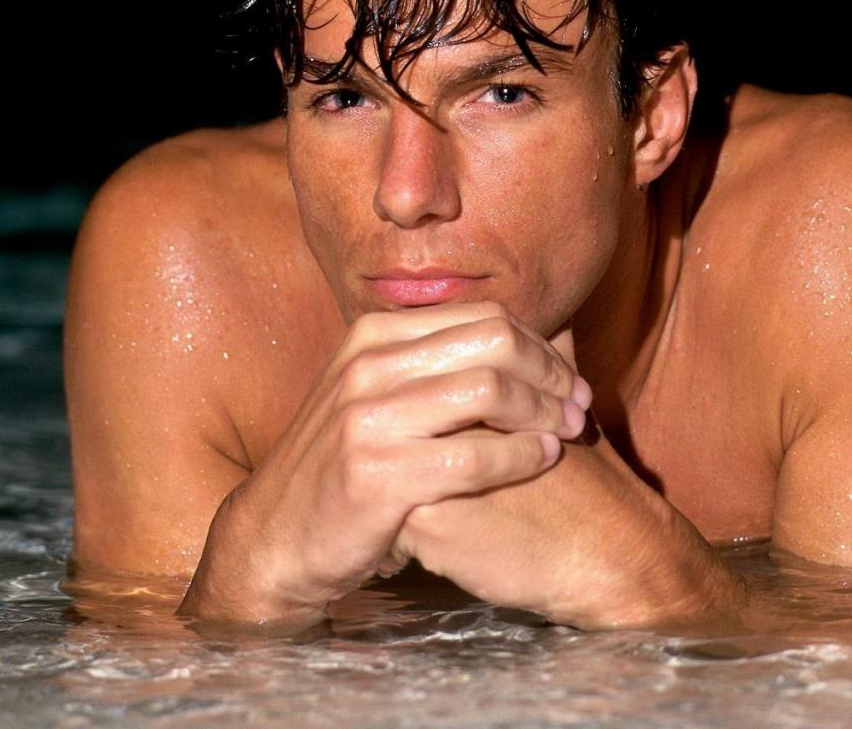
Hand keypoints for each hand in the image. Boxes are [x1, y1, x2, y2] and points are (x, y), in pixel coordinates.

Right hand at [177, 301, 588, 623]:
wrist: (274, 536)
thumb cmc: (343, 463)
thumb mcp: (376, 393)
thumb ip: (437, 365)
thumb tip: (526, 342)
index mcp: (373, 334)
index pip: (482, 316)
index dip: (539, 345)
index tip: (567, 379)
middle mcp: (368, 364)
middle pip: (493, 341)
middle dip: (549, 372)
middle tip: (577, 405)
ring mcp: (367, 418)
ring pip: (488, 390)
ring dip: (543, 413)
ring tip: (567, 434)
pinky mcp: (376, 475)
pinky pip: (473, 457)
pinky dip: (521, 458)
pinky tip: (542, 462)